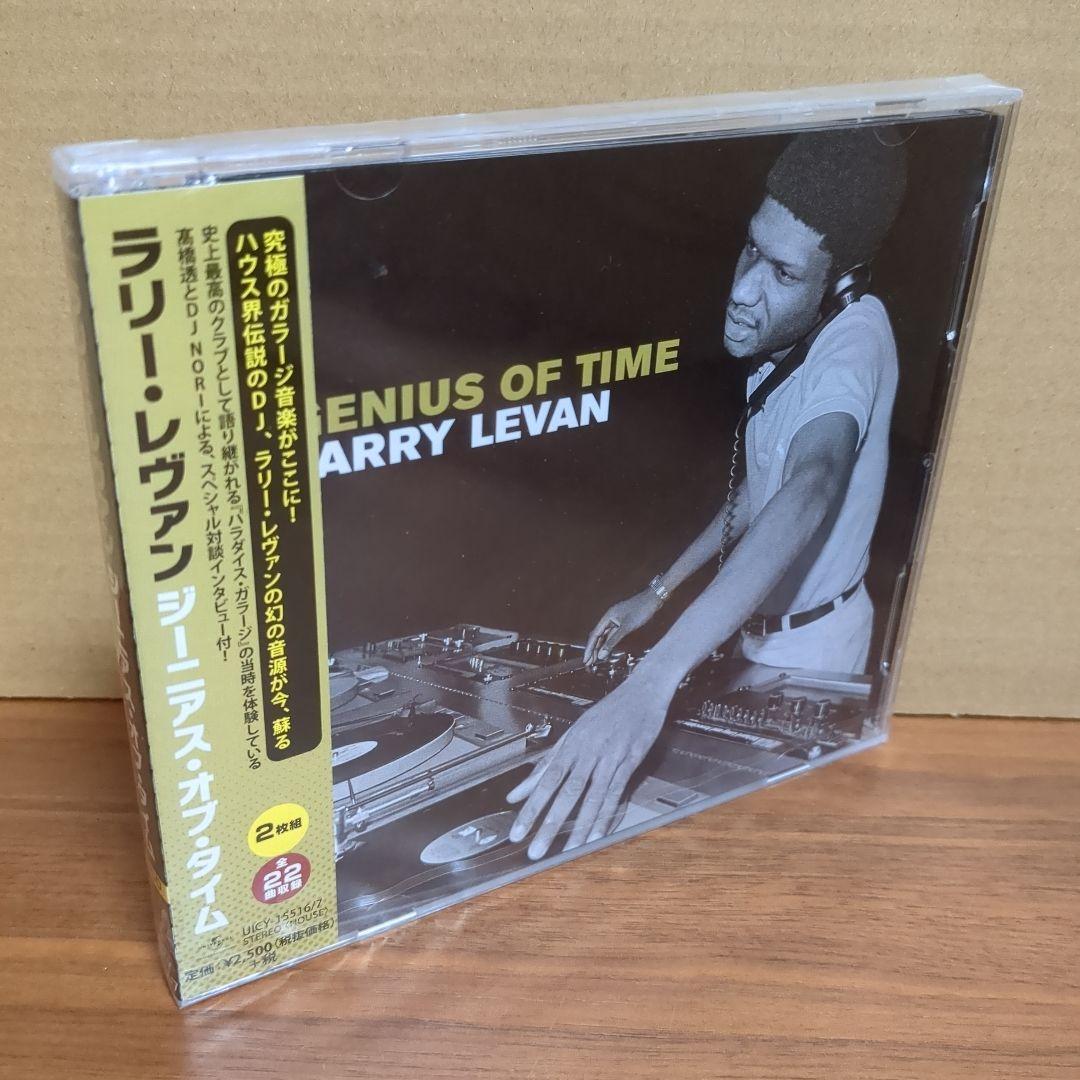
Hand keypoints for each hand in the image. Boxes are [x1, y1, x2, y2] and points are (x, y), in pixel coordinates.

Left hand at [505, 678, 668, 859]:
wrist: (641, 693)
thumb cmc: (606, 713)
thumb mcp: (573, 734)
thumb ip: (546, 763)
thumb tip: (518, 789)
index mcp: (570, 746)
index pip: (544, 782)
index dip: (530, 809)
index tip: (517, 832)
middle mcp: (586, 753)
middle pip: (564, 793)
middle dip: (549, 824)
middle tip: (536, 850)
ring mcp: (609, 758)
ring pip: (590, 797)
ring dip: (578, 827)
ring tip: (566, 851)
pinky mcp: (629, 762)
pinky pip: (616, 794)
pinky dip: (606, 817)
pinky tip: (598, 836)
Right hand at [583, 588, 662, 665]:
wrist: (653, 599)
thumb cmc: (640, 610)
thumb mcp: (626, 627)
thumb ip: (613, 641)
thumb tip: (602, 654)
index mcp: (607, 617)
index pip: (594, 635)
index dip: (589, 648)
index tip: (586, 660)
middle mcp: (610, 619)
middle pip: (598, 636)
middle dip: (593, 650)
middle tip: (589, 663)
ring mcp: (616, 621)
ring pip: (605, 637)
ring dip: (600, 648)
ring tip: (596, 661)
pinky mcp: (623, 623)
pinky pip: (613, 635)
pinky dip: (609, 644)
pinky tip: (607, 651)